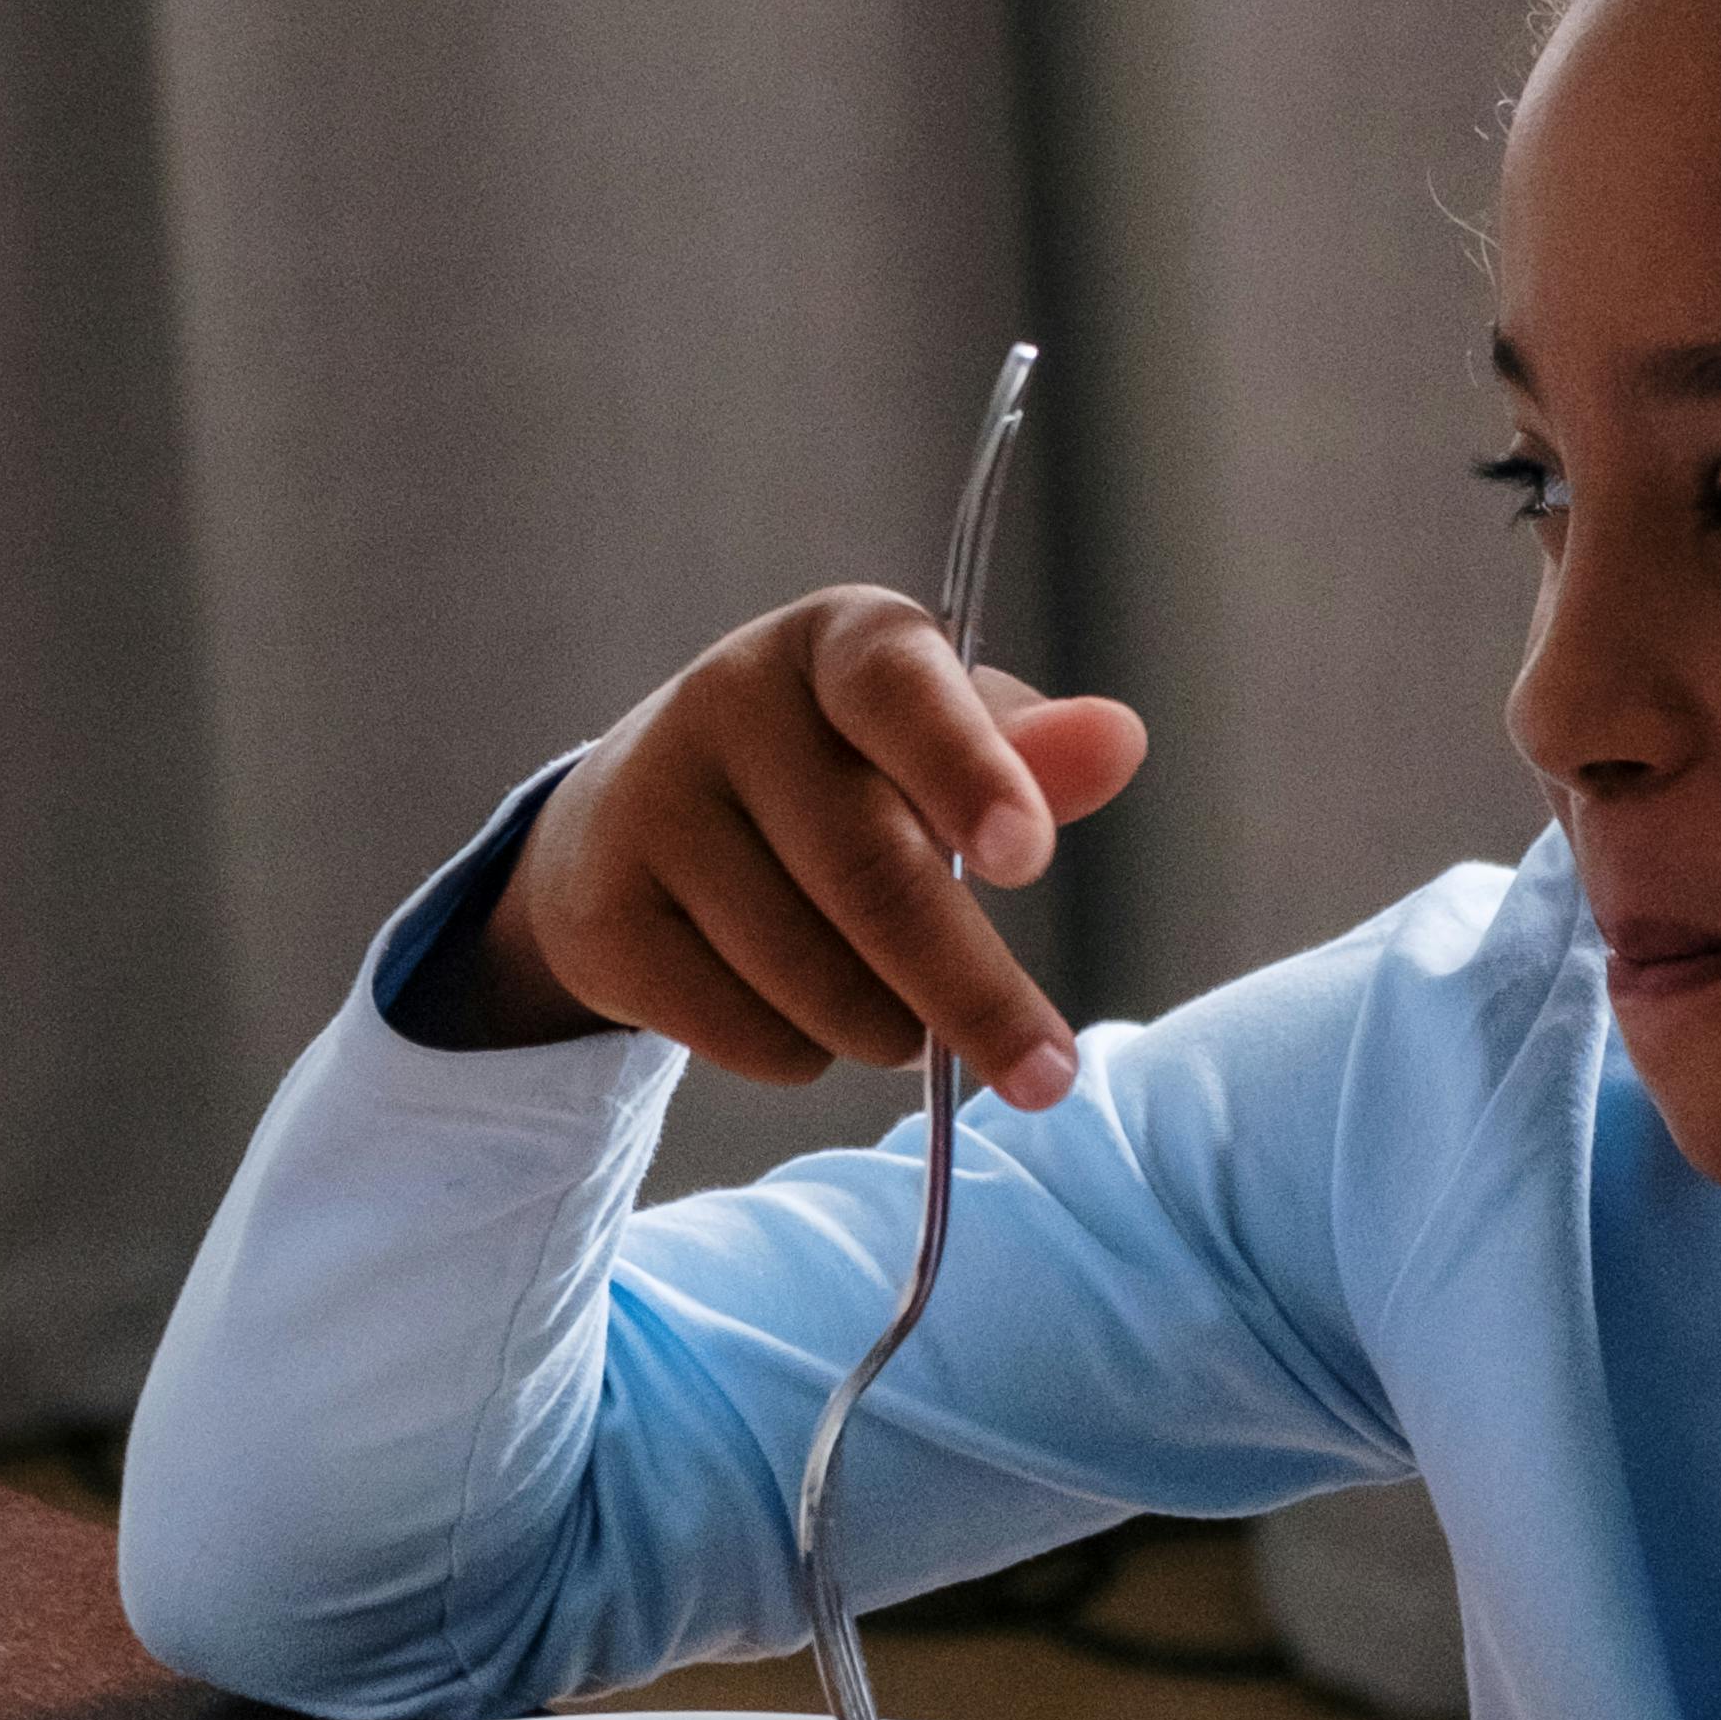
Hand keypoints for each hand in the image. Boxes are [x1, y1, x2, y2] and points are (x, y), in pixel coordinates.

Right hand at [459, 589, 1146, 1109]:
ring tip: (900, 1019)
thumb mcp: (936, 748)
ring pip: (810, 975)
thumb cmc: (838, 777)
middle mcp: (730, 699)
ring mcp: (651, 804)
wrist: (637, 824)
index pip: (902, 692)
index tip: (1024, 859)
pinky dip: (805, 1054)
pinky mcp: (602, 915)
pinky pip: (745, 1033)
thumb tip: (1119, 742)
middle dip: (972, 993)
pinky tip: (801, 1013)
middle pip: (868, 872)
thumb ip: (1029, 758)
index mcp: (838, 641)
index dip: (967, 774)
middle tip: (1046, 1078)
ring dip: (888, 1030)